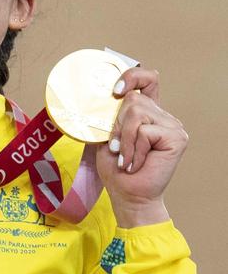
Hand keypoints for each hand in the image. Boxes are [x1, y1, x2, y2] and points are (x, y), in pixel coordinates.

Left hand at [95, 67, 188, 226]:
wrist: (128, 196)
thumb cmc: (116, 170)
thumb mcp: (105, 138)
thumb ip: (108, 117)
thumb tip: (97, 100)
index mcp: (147, 113)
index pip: (146, 79)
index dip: (132, 76)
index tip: (115, 91)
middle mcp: (162, 116)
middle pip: (134, 99)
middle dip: (117, 126)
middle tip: (117, 149)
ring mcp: (172, 126)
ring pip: (137, 113)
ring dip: (124, 140)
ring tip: (125, 159)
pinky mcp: (177, 137)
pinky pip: (145, 131)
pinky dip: (134, 150)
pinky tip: (135, 164)